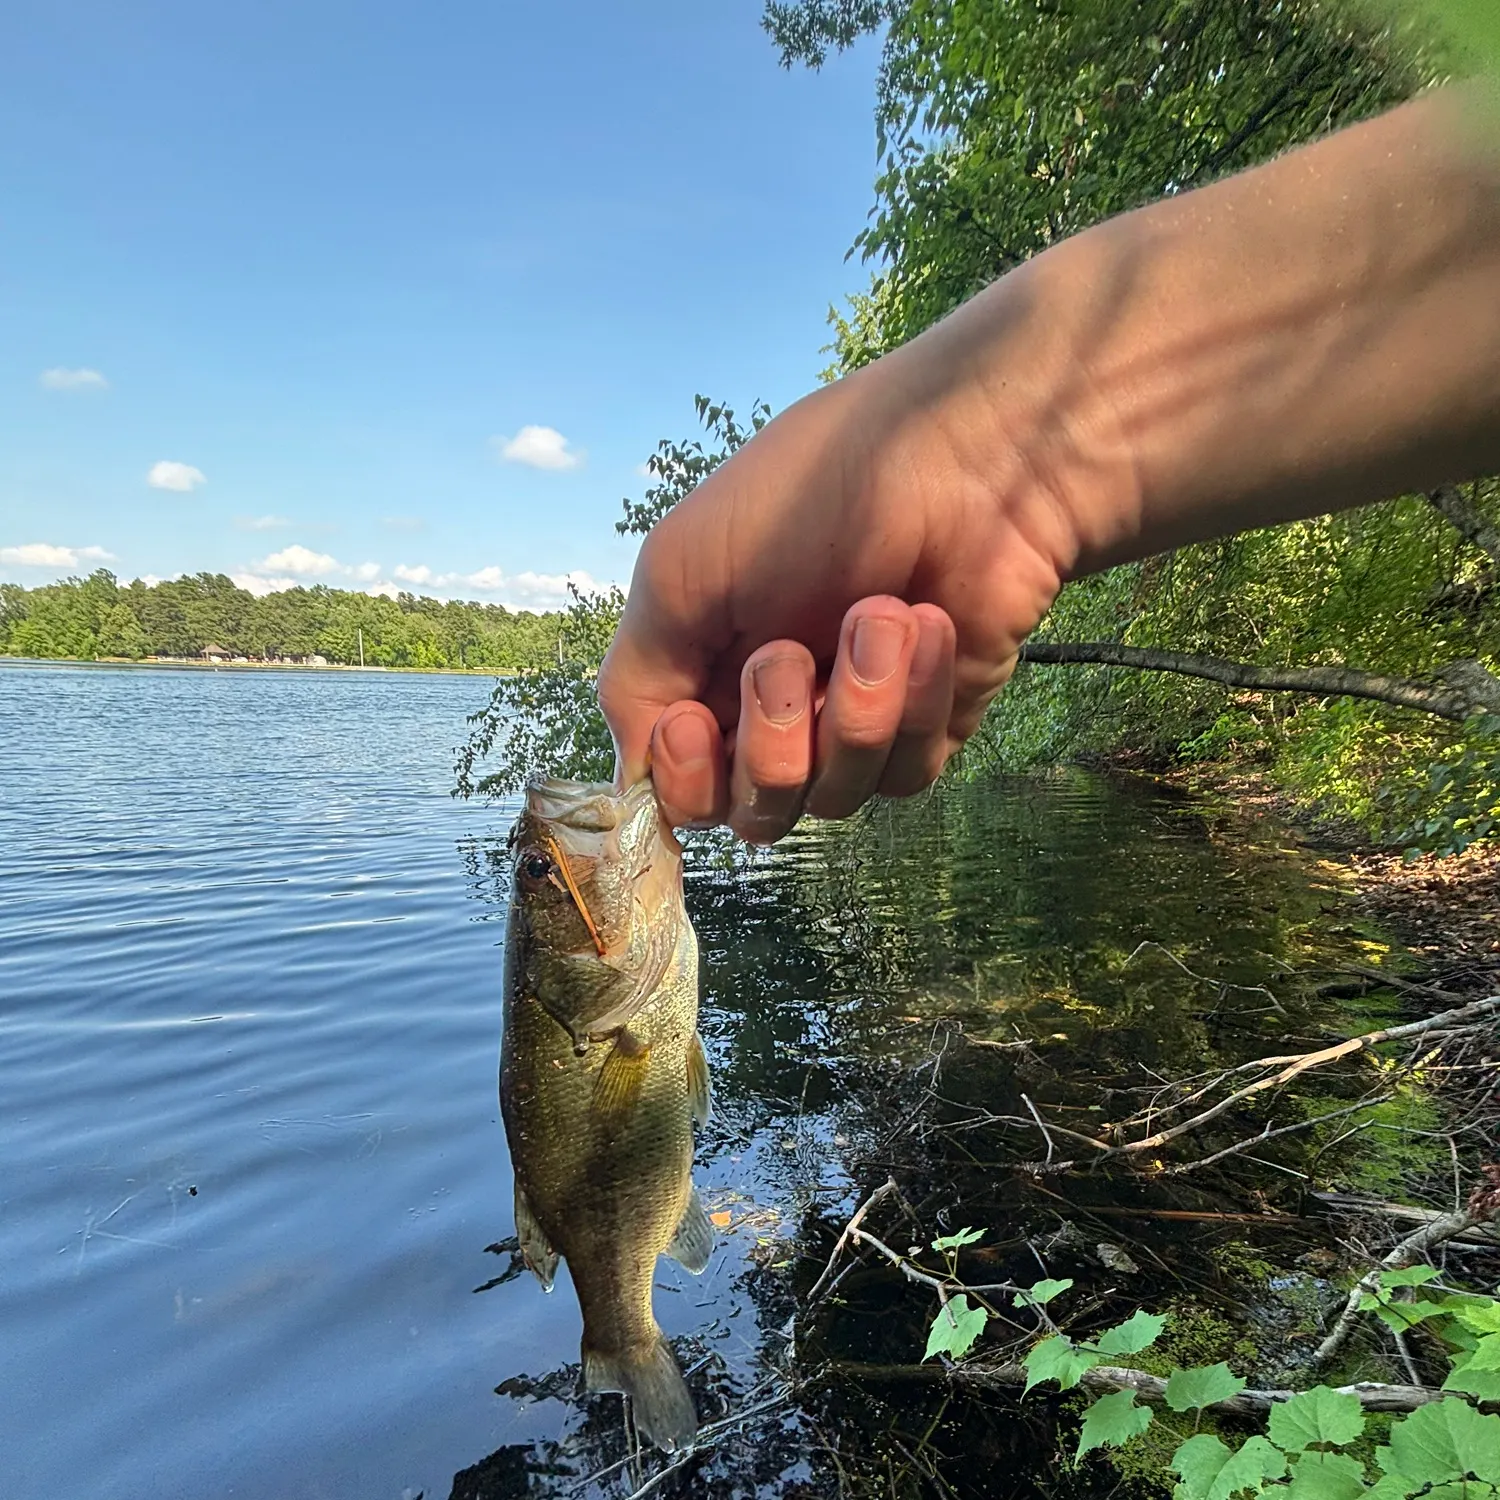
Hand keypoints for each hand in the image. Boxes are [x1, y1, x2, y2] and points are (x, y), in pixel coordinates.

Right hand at [597, 331, 1097, 842]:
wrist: (966, 461)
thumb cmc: (812, 493)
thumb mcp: (680, 567)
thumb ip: (635, 683)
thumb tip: (635, 786)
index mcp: (707, 670)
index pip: (680, 790)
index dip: (685, 781)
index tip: (693, 723)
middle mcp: (778, 708)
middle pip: (754, 810)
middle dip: (772, 742)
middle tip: (792, 651)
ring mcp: (856, 722)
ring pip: (833, 799)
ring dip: (853, 709)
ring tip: (879, 613)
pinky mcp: (930, 726)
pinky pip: (904, 774)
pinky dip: (912, 701)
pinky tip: (928, 623)